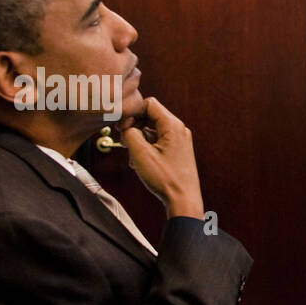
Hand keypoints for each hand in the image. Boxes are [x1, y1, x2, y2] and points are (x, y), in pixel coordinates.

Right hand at [123, 97, 204, 218]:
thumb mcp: (140, 153)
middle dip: (134, 127)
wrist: (183, 200)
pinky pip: (157, 142)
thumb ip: (129, 132)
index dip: (133, 113)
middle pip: (150, 116)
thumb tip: (126, 125)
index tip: (122, 127)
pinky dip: (146, 148)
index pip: (149, 103)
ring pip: (151, 130)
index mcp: (173, 125)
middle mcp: (179, 130)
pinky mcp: (176, 151)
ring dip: (138, 140)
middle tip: (124, 141)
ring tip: (133, 156)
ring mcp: (179, 141)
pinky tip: (139, 162)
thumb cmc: (166, 179)